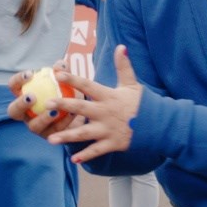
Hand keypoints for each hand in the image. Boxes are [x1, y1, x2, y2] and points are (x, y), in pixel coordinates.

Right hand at [6, 69, 85, 135]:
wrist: (81, 113)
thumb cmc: (67, 92)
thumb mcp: (66, 81)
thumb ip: (63, 72)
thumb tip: (60, 65)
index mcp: (25, 96)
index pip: (14, 87)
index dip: (18, 80)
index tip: (30, 73)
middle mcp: (26, 113)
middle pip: (13, 111)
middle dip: (20, 104)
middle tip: (32, 96)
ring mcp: (36, 126)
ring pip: (33, 126)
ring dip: (43, 117)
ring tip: (54, 110)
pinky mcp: (50, 137)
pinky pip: (54, 131)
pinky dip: (63, 122)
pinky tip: (72, 114)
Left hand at [46, 46, 141, 163]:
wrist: (158, 124)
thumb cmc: (142, 103)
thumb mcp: (132, 84)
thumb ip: (124, 66)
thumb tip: (121, 46)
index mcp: (109, 96)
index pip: (88, 85)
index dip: (73, 79)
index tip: (57, 73)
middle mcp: (105, 112)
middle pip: (81, 109)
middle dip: (64, 106)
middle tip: (48, 105)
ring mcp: (108, 129)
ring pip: (84, 133)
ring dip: (67, 136)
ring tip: (51, 139)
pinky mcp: (112, 144)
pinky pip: (96, 150)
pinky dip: (85, 156)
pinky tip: (73, 160)